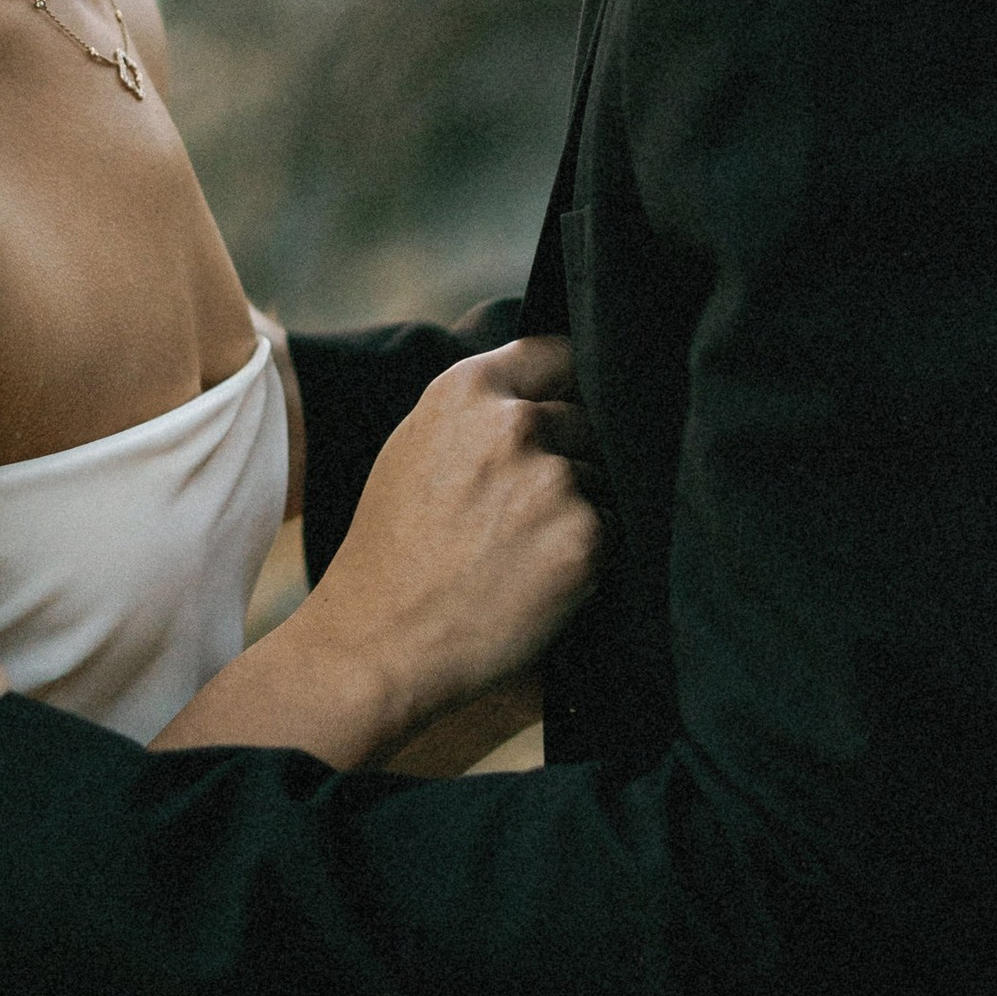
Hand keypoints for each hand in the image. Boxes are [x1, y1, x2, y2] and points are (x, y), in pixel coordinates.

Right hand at [300, 337, 597, 762]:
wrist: (380, 641)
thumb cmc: (393, 550)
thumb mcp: (416, 446)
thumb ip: (480, 409)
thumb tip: (549, 392)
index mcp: (467, 389)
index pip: (558, 354)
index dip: (569, 383)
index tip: (572, 406)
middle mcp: (515, 423)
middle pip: (587, 419)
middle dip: (572, 456)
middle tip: (524, 512)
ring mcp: (554, 480)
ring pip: (604, 477)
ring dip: (583, 507)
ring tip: (522, 550)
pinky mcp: (585, 537)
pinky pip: (616, 529)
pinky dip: (590, 554)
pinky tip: (540, 578)